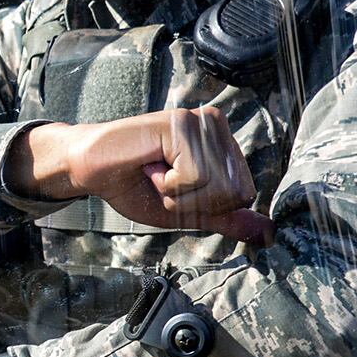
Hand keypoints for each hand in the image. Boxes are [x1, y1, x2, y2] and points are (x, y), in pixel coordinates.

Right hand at [6, 109, 271, 244]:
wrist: (89, 169)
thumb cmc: (133, 186)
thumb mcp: (184, 211)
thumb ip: (224, 218)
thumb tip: (267, 234)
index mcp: (223, 145)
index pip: (244, 194)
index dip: (207, 207)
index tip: (174, 190)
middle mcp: (218, 127)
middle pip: (235, 191)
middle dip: (193, 202)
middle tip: (163, 183)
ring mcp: (201, 122)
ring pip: (216, 185)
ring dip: (177, 194)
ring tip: (156, 174)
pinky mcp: (182, 125)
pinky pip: (195, 175)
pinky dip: (168, 183)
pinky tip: (150, 166)